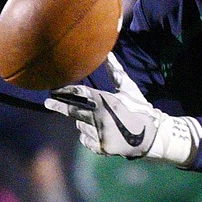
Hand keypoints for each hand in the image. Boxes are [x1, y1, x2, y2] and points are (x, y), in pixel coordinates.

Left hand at [45, 54, 200, 165]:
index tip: (54, 89)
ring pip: (80, 125)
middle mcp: (102, 118)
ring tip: (98, 122)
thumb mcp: (129, 89)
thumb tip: (108, 53)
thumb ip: (115, 72)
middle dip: (59, 105)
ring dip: (83, 122)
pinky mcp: (101, 147)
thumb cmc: (140, 109)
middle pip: (73, 111)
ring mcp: (101, 133)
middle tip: (48, 102)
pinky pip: (85, 139)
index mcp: (108, 101)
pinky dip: (88, 136)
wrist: (153, 136)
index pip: (80, 94)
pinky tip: (99, 133)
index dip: (66, 91)